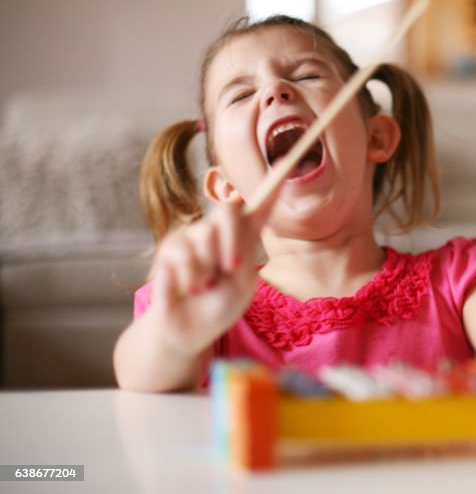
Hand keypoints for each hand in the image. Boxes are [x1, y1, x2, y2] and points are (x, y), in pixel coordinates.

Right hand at [146, 199, 266, 354]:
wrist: (189, 331)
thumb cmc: (219, 308)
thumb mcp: (242, 284)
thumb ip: (244, 249)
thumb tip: (241, 211)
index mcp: (243, 240)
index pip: (259, 208)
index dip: (272, 187)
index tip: (287, 163)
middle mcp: (218, 232)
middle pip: (229, 210)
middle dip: (232, 240)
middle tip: (231, 268)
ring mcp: (193, 237)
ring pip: (205, 236)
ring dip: (207, 270)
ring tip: (204, 286)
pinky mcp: (169, 248)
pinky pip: (182, 254)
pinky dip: (190, 278)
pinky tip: (189, 289)